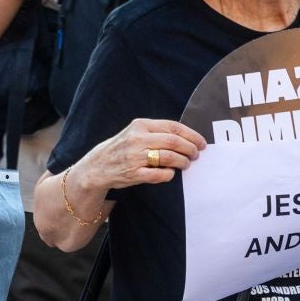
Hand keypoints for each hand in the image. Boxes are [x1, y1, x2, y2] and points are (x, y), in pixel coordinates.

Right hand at [77, 118, 205, 193]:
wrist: (98, 165)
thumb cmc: (122, 148)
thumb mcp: (136, 132)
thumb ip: (157, 132)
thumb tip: (186, 138)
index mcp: (141, 125)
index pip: (173, 127)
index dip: (191, 135)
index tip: (201, 142)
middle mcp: (137, 139)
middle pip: (174, 142)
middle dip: (190, 149)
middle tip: (196, 155)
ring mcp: (135, 156)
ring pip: (168, 157)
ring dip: (182, 162)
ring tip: (186, 164)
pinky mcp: (133, 173)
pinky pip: (159, 174)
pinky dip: (169, 174)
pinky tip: (170, 173)